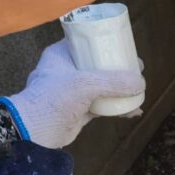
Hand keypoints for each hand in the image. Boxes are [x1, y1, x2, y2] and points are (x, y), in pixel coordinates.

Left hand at [6, 40, 144, 147]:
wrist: (34, 132)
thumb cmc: (52, 99)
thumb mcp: (85, 84)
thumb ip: (114, 82)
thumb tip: (140, 83)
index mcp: (62, 54)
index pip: (86, 42)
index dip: (107, 43)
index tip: (125, 47)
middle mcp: (67, 70)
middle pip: (99, 65)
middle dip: (119, 68)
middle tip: (137, 69)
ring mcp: (73, 92)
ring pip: (103, 86)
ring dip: (120, 89)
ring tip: (139, 90)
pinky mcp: (79, 110)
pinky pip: (103, 105)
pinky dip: (117, 107)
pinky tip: (133, 110)